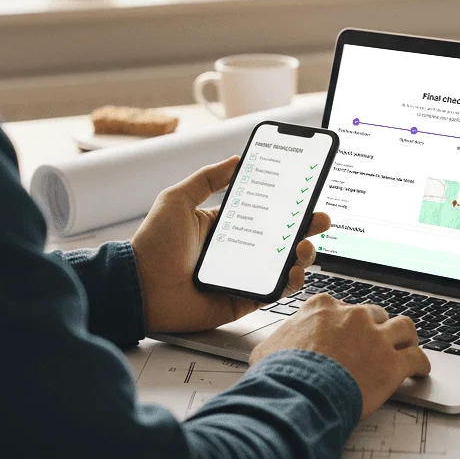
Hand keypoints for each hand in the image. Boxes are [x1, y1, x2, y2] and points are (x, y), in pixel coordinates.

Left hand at [130, 156, 330, 333]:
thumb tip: (236, 159)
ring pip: (284, 264)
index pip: (264, 212)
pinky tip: (294, 272)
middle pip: (282, 237)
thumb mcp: (177, 199)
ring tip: (305, 247)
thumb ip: (208, 178)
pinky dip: (289, 283)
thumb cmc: (152, 245)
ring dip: (303, 255)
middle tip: (320, 220)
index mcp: (224, 225)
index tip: (306, 192)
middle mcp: (237, 249)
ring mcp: (242, 275)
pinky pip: (273, 292)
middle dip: (305, 227)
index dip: (287, 204)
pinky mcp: (242, 299)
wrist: (139, 288)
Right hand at [250, 295, 430, 418]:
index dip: (345, 322)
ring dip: (406, 337)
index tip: (347, 331)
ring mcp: (375, 337)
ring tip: (407, 346)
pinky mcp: (392, 363)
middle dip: (376, 326)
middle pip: (374, 314)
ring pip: (403, 327)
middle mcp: (353, 316)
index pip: (341, 307)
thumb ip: (276, 343)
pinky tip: (420, 370)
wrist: (299, 393)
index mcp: (322, 308)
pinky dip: (420, 364)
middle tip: (376, 341)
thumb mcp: (267, 350)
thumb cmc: (280, 374)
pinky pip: (416, 358)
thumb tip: (269, 350)